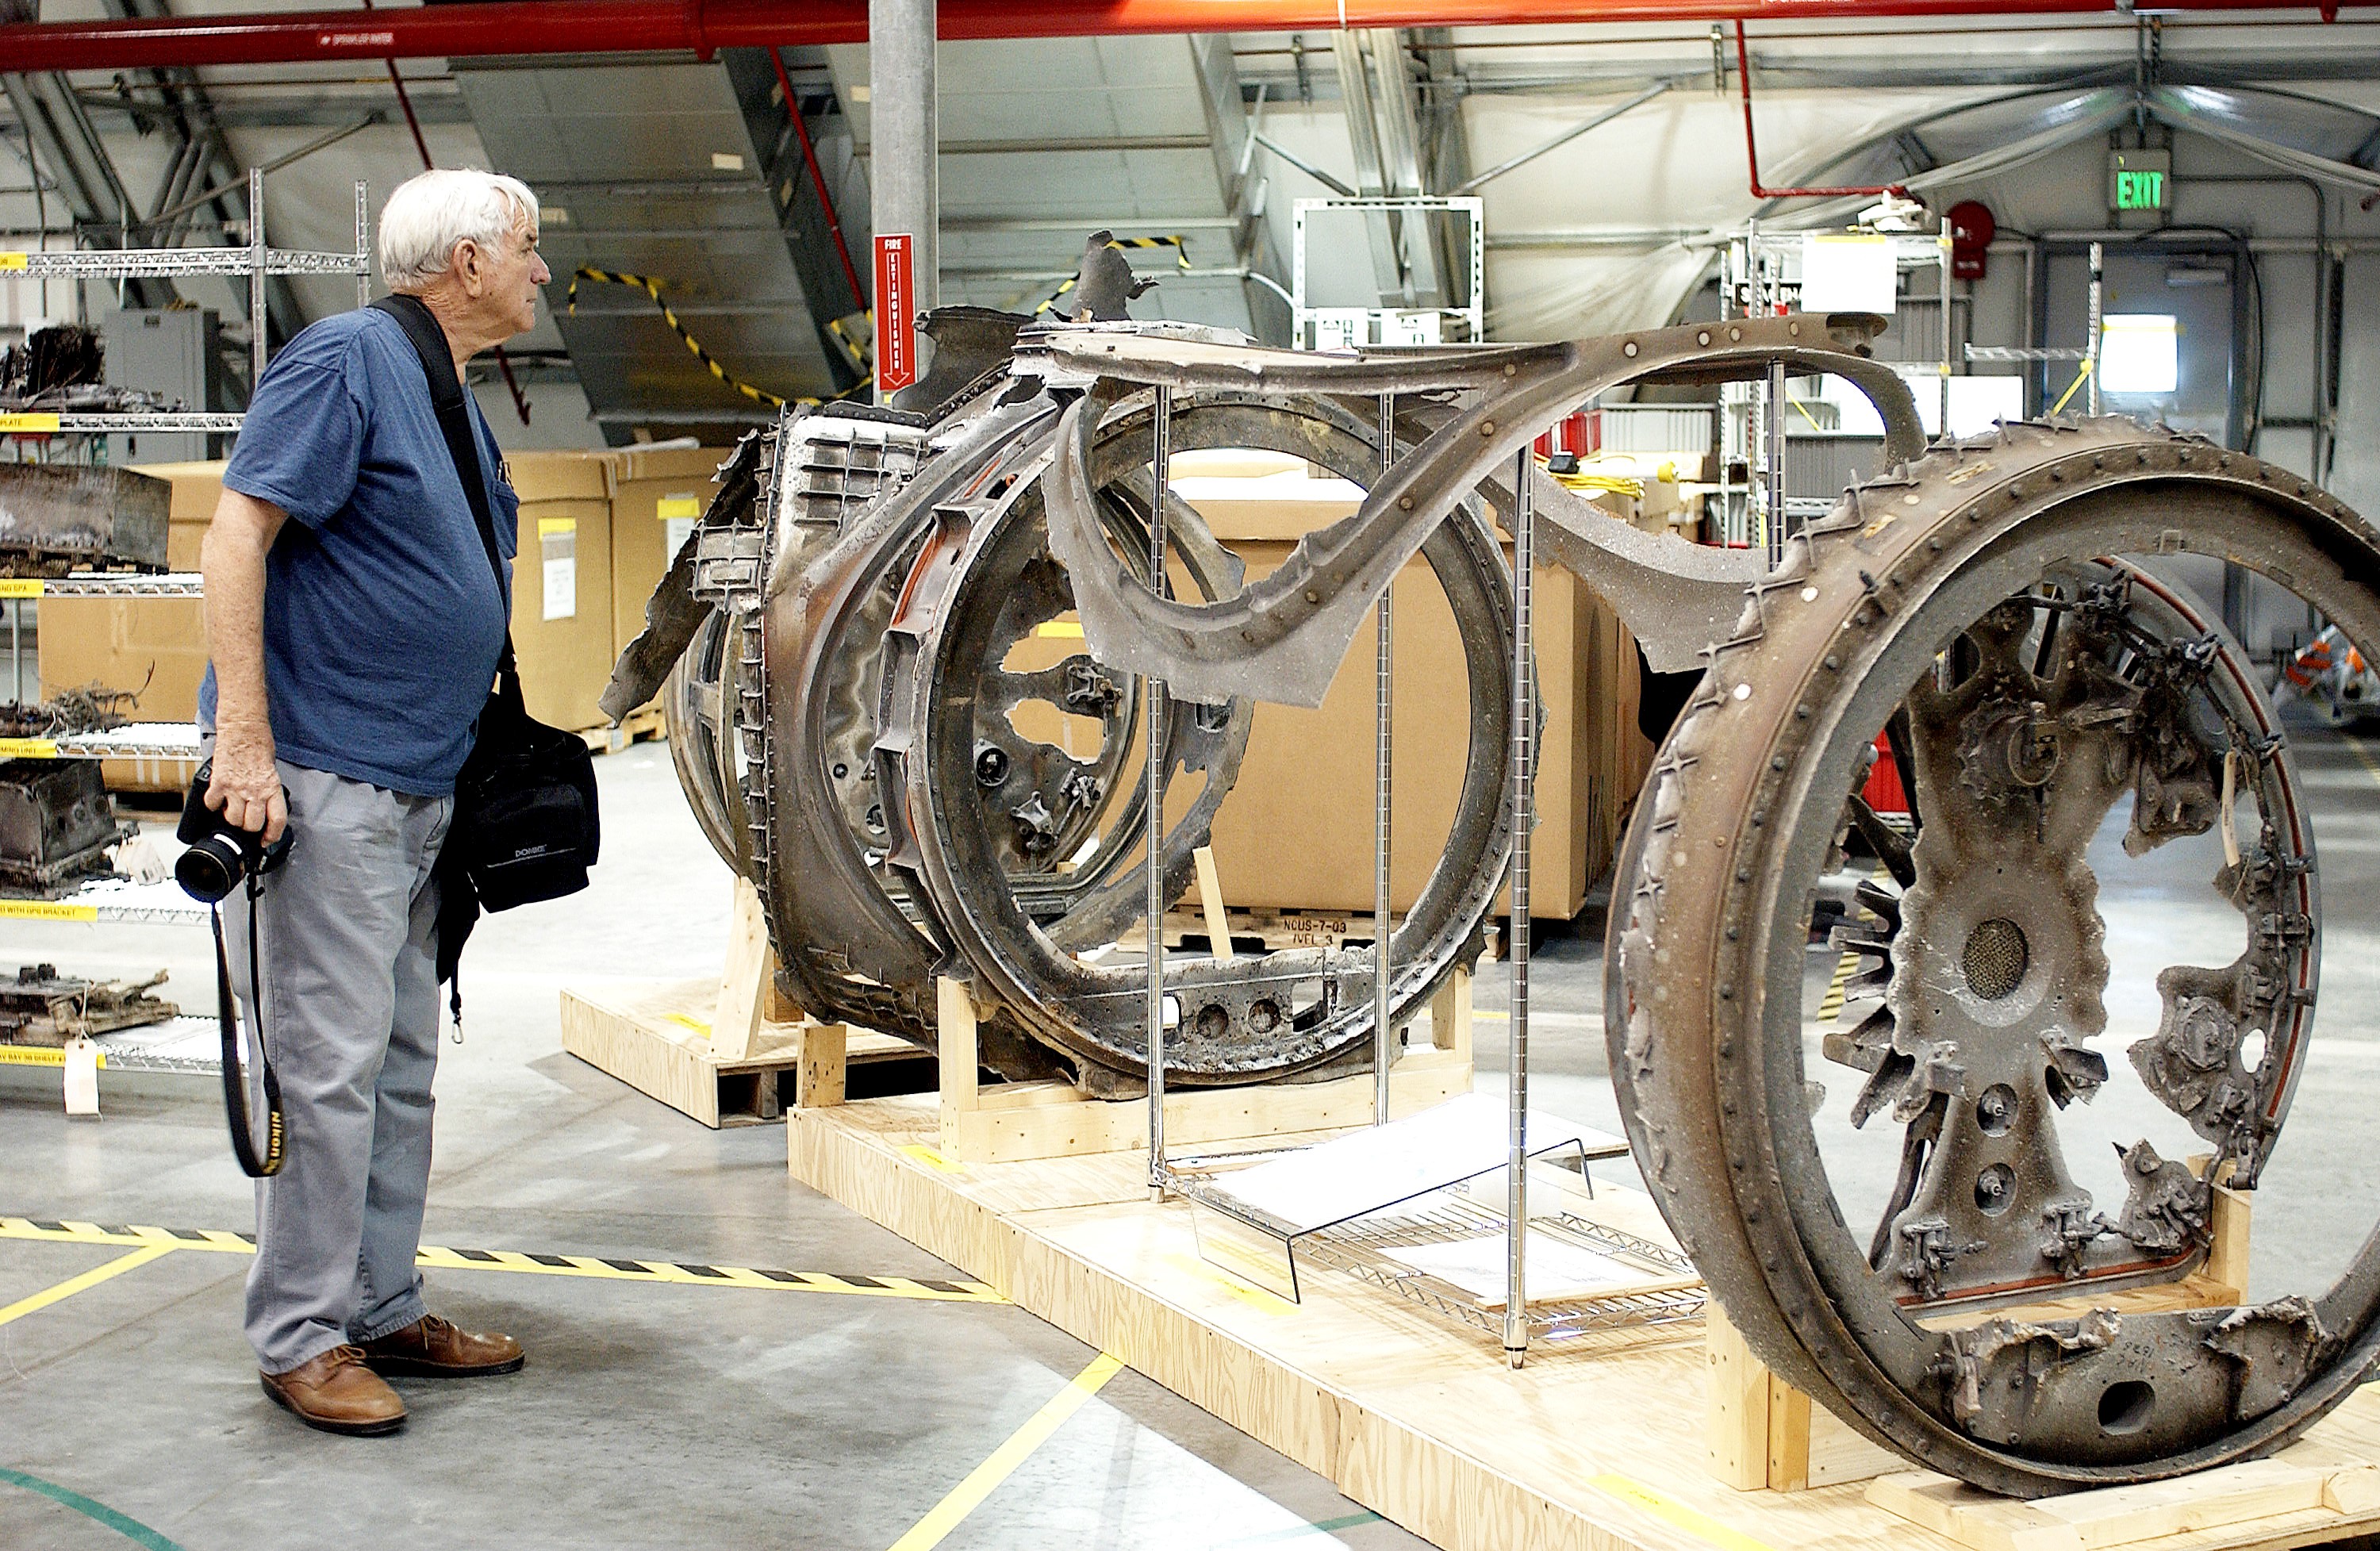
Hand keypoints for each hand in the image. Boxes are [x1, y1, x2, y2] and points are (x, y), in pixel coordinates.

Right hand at [207, 724, 286, 844]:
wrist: (243, 728)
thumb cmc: (259, 745)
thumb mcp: (272, 771)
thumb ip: (268, 791)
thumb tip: (264, 808)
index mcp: (272, 788)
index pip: (277, 821)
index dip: (272, 836)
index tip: (266, 840)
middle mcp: (255, 791)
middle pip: (251, 825)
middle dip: (248, 827)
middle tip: (246, 819)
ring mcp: (236, 788)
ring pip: (232, 819)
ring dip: (231, 817)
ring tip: (232, 806)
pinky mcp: (218, 783)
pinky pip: (212, 804)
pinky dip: (213, 805)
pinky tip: (218, 797)